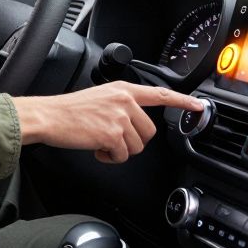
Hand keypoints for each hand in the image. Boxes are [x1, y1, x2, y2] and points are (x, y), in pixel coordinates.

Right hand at [12, 82, 204, 163]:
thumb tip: (132, 123)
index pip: (159, 94)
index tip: (198, 106)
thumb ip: (120, 105)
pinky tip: (96, 149)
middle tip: (111, 139)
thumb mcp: (99, 98)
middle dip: (132, 141)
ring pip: (137, 146)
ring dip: (119, 150)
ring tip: (100, 142)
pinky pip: (122, 155)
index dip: (182, 102)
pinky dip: (110, 157)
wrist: (48, 116)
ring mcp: (120, 118)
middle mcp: (125, 101)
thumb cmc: (67, 111)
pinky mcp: (113, 134)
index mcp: (123, 90)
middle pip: (149, 132)